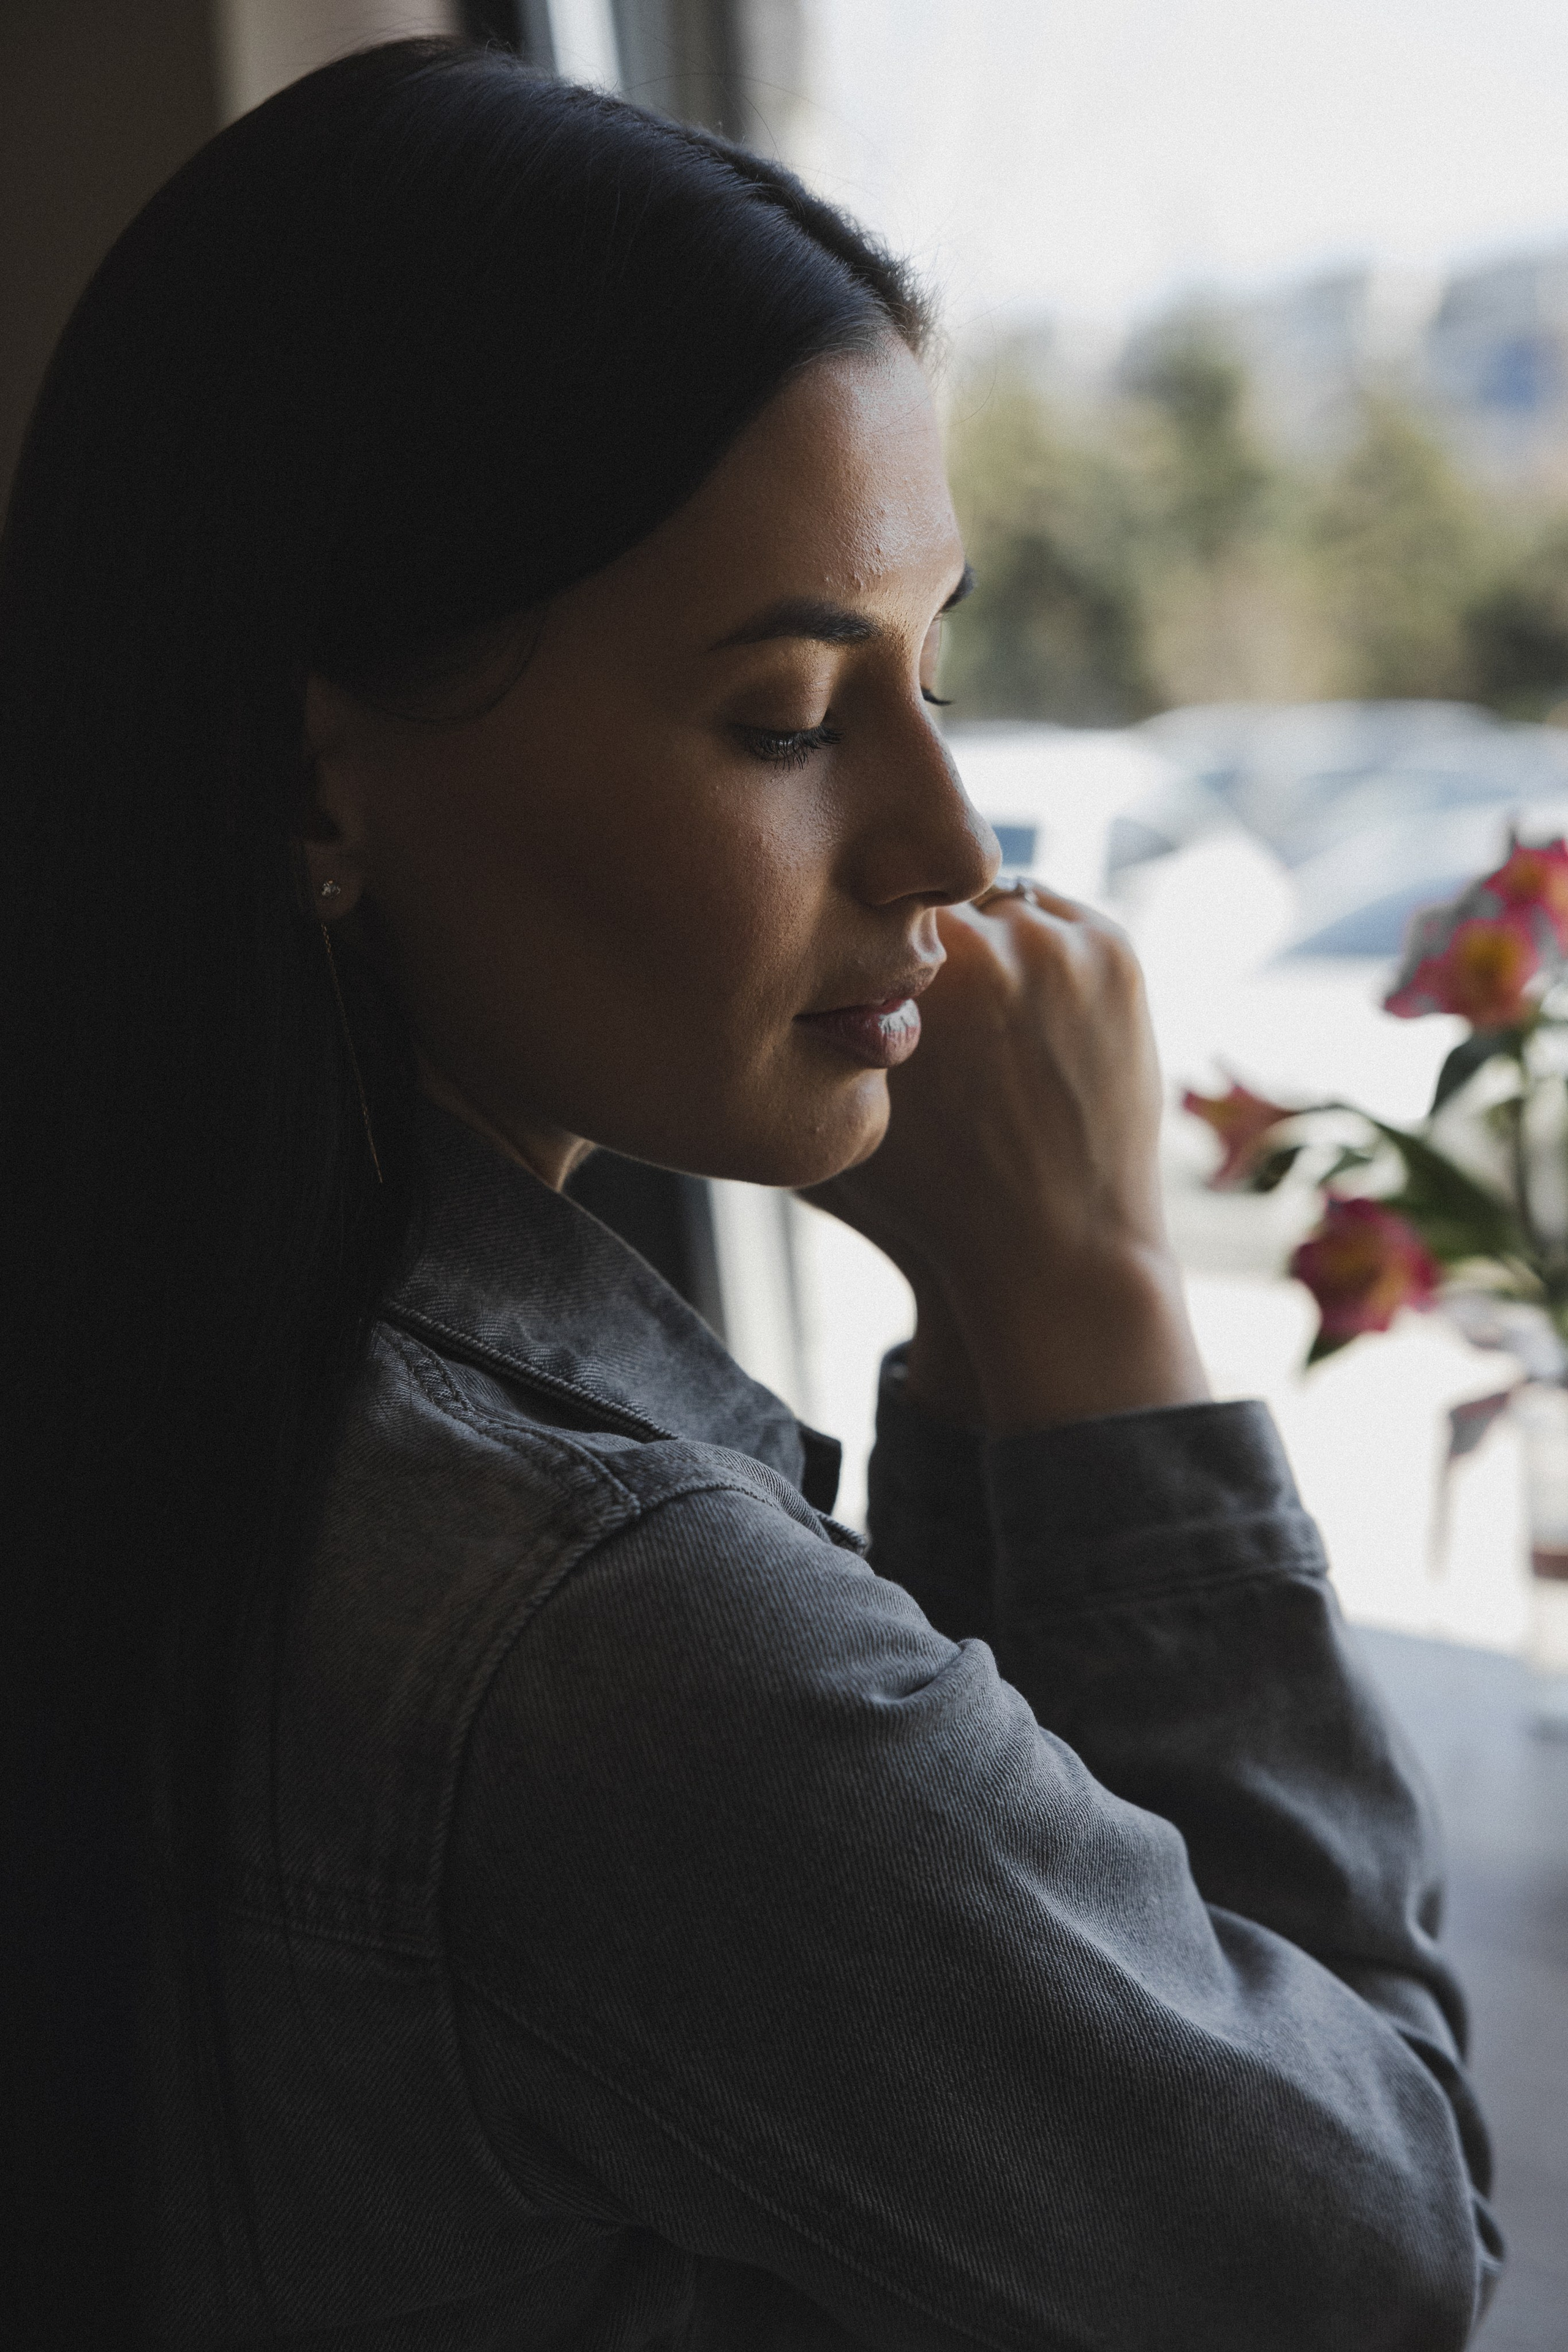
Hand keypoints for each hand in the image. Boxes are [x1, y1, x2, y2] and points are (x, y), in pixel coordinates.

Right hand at [803, 886, 1207, 1431]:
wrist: (1055, 1252)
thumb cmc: (925, 1204)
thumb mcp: (834, 1120)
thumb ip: (801, 1036)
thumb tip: (761, 958)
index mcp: (919, 983)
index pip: (868, 902)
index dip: (857, 934)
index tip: (856, 969)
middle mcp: (999, 949)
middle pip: (938, 894)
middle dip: (922, 932)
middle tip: (919, 988)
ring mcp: (1069, 949)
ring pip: (1000, 900)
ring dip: (983, 935)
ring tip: (974, 1005)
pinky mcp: (1116, 955)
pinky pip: (1057, 917)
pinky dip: (1035, 948)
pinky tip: (1019, 1008)